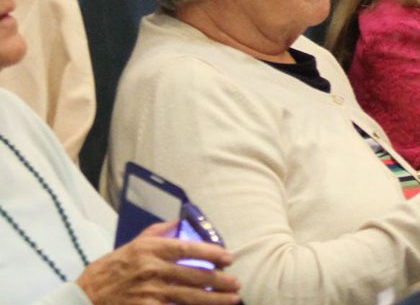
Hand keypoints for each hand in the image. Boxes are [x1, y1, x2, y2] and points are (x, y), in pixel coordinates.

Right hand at [76, 221, 239, 304]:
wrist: (84, 297)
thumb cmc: (110, 269)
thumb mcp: (133, 245)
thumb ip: (158, 232)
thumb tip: (180, 221)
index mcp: (151, 250)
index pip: (189, 249)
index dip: (212, 254)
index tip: (229, 258)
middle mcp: (152, 270)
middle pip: (194, 276)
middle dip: (220, 281)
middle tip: (236, 283)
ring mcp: (150, 293)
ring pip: (190, 296)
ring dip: (214, 300)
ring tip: (232, 299)